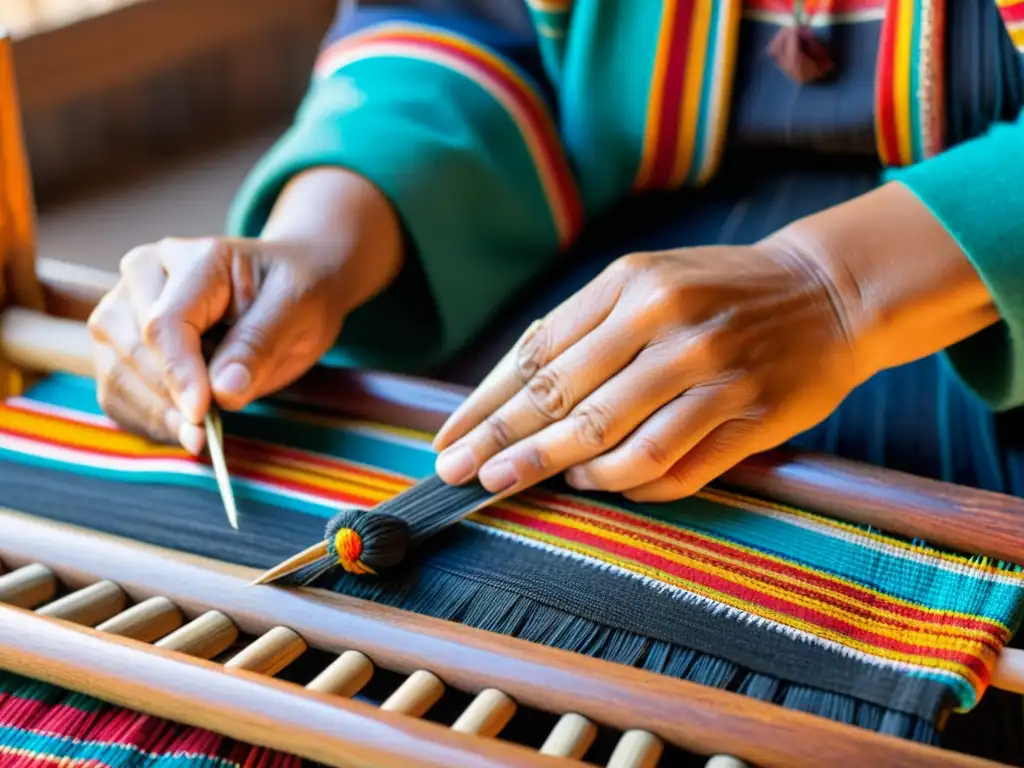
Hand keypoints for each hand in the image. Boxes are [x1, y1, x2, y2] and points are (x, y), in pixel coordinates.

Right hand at [87, 168, 401, 452]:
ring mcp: (125, 305)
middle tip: (204, 436)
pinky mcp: (119, 340)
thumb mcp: (297, 310)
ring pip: (115, 370)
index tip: (200, 414)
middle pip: (132, 346)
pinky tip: (179, 431)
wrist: (286, 289)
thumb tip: (224, 391)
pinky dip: (142, 418)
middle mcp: (147, 273)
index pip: (166, 321)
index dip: (179, 373)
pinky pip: (115, 389)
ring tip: (196, 437)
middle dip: (166, 399)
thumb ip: (259, 344)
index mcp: (196, 258)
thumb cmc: (294, 293)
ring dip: (151, 413)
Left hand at [432, 243, 864, 501]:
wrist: (828, 291)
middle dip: (502, 444)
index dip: (486, 403)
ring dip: (559, 469)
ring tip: (524, 482)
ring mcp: (708, 368)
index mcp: (629, 284)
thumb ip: (586, 329)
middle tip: (459, 476)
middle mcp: (664, 320)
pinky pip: (670, 465)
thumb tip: (511, 392)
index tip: (450, 438)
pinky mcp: (747, 411)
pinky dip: (627, 485)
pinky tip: (600, 487)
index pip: (537, 353)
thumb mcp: (649, 283)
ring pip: (611, 439)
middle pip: (561, 399)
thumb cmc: (719, 291)